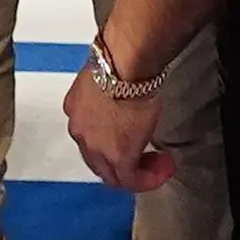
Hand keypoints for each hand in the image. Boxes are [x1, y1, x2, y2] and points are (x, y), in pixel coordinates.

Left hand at [62, 70, 177, 194]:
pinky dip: (148, 178)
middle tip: (145, 157)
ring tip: (157, 165)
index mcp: (75, 108)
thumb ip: (112, 89)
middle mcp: (80, 131)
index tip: (129, 135)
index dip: (110, 141)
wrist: (126, 65)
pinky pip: (132, 180)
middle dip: (121, 162)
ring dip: (136, 172)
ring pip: (112, 174)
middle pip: (97, 159)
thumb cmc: (120, 59)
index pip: (90, 135)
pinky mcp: (118, 157)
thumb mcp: (108, 75)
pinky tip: (163, 168)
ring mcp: (96, 147)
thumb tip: (124, 86)